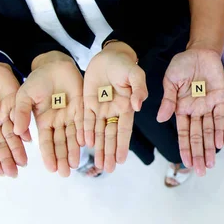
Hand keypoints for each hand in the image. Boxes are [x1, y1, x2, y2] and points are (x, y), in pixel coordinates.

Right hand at [0, 62, 29, 177]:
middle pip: (2, 145)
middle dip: (8, 159)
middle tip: (14, 173)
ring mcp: (8, 116)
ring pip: (14, 136)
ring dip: (18, 149)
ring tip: (23, 162)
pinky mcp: (18, 105)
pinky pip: (23, 120)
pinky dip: (26, 130)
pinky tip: (29, 140)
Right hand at [14, 51, 83, 176]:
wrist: (55, 64)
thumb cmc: (38, 79)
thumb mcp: (24, 95)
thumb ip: (21, 112)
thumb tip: (16, 131)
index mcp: (43, 120)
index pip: (46, 142)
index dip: (48, 155)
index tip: (50, 169)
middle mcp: (58, 121)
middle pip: (61, 143)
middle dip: (62, 158)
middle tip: (65, 173)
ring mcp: (71, 114)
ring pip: (73, 136)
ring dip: (74, 150)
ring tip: (75, 165)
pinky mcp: (83, 106)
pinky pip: (84, 122)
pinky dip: (84, 133)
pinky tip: (85, 144)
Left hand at [83, 42, 147, 172]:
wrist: (109, 55)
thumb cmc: (125, 64)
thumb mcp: (135, 74)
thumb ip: (139, 89)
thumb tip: (138, 106)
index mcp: (126, 106)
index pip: (124, 130)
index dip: (122, 145)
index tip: (121, 160)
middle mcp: (113, 111)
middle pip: (110, 135)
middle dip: (109, 152)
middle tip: (108, 169)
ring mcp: (100, 108)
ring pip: (98, 132)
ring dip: (98, 148)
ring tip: (98, 165)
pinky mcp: (87, 103)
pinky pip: (85, 120)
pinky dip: (85, 132)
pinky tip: (85, 145)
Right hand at [157, 48, 223, 175]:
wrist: (200, 50)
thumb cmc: (182, 64)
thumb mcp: (171, 80)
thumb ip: (168, 99)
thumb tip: (160, 118)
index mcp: (181, 108)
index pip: (183, 133)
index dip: (185, 147)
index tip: (185, 163)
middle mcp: (196, 111)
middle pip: (198, 136)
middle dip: (199, 153)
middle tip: (201, 171)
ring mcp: (209, 106)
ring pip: (210, 131)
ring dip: (211, 147)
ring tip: (212, 163)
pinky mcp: (222, 98)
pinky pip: (223, 116)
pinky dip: (223, 130)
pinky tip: (223, 143)